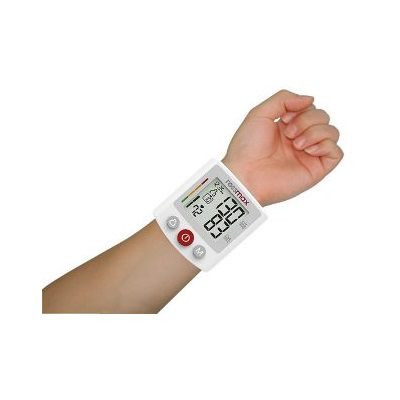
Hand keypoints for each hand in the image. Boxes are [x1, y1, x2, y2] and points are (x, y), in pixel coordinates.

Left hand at [222, 90, 343, 205]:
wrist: (244, 173)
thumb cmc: (247, 147)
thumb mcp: (260, 113)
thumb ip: (284, 99)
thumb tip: (311, 99)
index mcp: (287, 127)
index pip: (310, 107)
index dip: (301, 108)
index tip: (282, 119)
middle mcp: (300, 140)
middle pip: (323, 117)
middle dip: (307, 119)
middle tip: (288, 134)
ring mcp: (309, 155)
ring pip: (332, 132)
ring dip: (315, 132)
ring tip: (296, 144)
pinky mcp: (316, 170)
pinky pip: (337, 153)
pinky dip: (326, 145)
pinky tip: (308, 150)